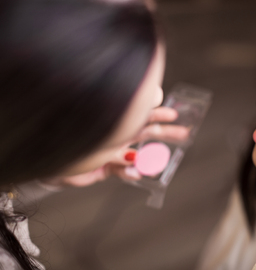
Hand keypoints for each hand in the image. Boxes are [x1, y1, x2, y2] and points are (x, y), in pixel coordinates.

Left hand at [41, 107, 189, 187]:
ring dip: (152, 158)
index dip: (159, 113)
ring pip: (140, 153)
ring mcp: (112, 150)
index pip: (143, 112)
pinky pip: (124, 171)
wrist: (49, 154)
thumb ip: (127, 113)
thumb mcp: (105, 119)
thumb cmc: (72, 129)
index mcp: (116, 117)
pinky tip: (135, 171)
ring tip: (161, 163)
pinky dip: (131, 171)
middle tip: (185, 134)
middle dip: (167, 133)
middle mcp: (116, 132)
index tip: (174, 114)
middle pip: (148, 132)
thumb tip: (151, 105)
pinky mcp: (105, 168)